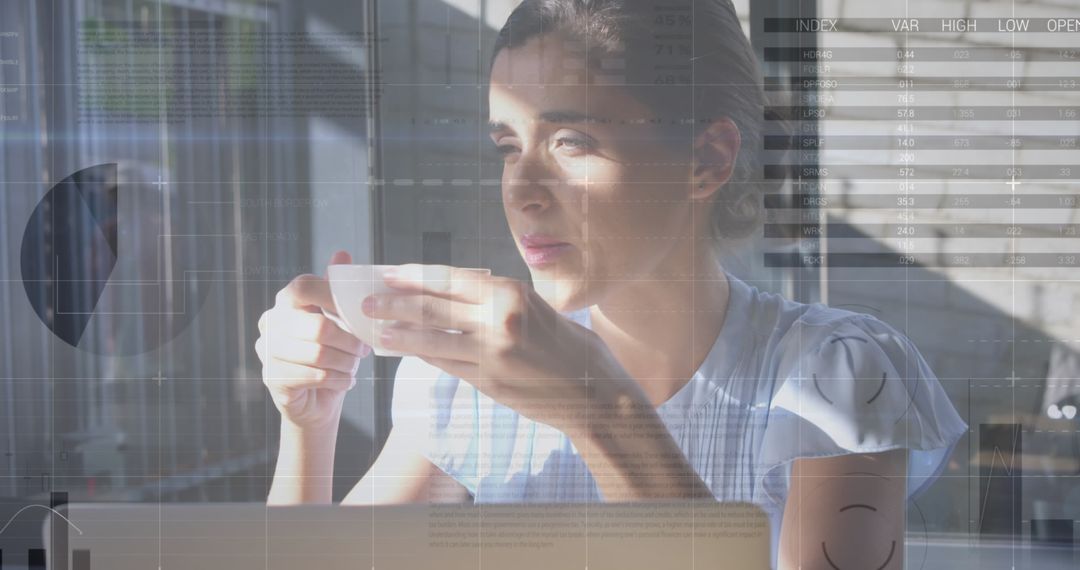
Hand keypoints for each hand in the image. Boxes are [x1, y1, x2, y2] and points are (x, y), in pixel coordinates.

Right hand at [256, 251, 371, 429]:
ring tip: (354, 366)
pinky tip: (344, 380)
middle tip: (364, 350)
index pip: (304, 287)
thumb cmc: (330, 352)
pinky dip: (337, 379)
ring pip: (318, 354)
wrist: (316, 399)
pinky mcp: (273, 377)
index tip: (360, 313)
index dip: (332, 297)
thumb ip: (338, 288)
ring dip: (345, 362)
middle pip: (317, 326)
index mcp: (285, 300)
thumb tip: (342, 253)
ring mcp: (267, 350)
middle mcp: (271, 322)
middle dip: (349, 340)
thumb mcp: (339, 319)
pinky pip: (315, 376)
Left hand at [363, 264, 639, 432]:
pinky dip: (422, 357)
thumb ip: (497, 302)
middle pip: (433, 307)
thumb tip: (451, 297)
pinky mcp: (489, 381)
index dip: (413, 276)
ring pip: (431, 339)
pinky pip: (445, 365)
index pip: (450, 278)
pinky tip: (404, 352)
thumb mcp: (536, 309)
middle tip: (367, 302)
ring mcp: (493, 352)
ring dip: (398, 334)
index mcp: (511, 292)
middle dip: (394, 303)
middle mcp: (499, 318)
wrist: (595, 393)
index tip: (388, 275)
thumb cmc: (568, 347)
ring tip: (374, 330)